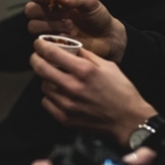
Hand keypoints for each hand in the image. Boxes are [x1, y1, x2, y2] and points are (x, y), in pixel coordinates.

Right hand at [23, 0, 125, 60]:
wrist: (108, 39)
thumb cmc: (99, 18)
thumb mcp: (91, 3)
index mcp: (57, 2)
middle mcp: (50, 16)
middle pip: (30, 11)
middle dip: (43, 12)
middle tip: (62, 15)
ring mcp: (50, 31)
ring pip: (33, 27)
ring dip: (49, 26)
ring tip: (69, 28)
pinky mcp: (52, 45)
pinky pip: (42, 43)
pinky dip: (53, 40)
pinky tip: (68, 38)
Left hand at [31, 40, 155, 143]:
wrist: (128, 121)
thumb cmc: (122, 92)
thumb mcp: (108, 66)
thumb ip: (86, 55)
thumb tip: (69, 46)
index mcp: (84, 71)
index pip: (52, 53)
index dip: (41, 45)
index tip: (39, 43)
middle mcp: (73, 87)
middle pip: (40, 68)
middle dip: (36, 59)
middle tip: (38, 57)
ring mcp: (67, 105)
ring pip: (43, 86)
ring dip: (47, 79)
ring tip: (57, 79)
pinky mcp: (65, 119)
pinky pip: (47, 102)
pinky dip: (51, 96)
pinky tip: (61, 94)